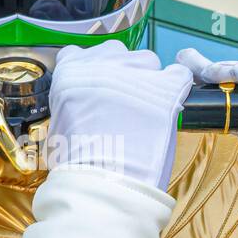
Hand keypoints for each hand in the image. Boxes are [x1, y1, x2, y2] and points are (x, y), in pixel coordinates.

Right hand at [47, 41, 192, 188]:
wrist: (101, 184)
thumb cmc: (77, 165)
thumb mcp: (59, 125)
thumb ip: (73, 102)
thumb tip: (87, 105)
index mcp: (70, 72)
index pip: (79, 54)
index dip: (92, 70)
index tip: (98, 88)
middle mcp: (101, 63)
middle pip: (117, 53)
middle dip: (121, 74)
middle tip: (123, 105)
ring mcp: (134, 72)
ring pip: (148, 62)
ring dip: (148, 80)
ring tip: (145, 111)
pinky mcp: (163, 87)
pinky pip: (178, 75)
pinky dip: (176, 86)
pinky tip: (170, 105)